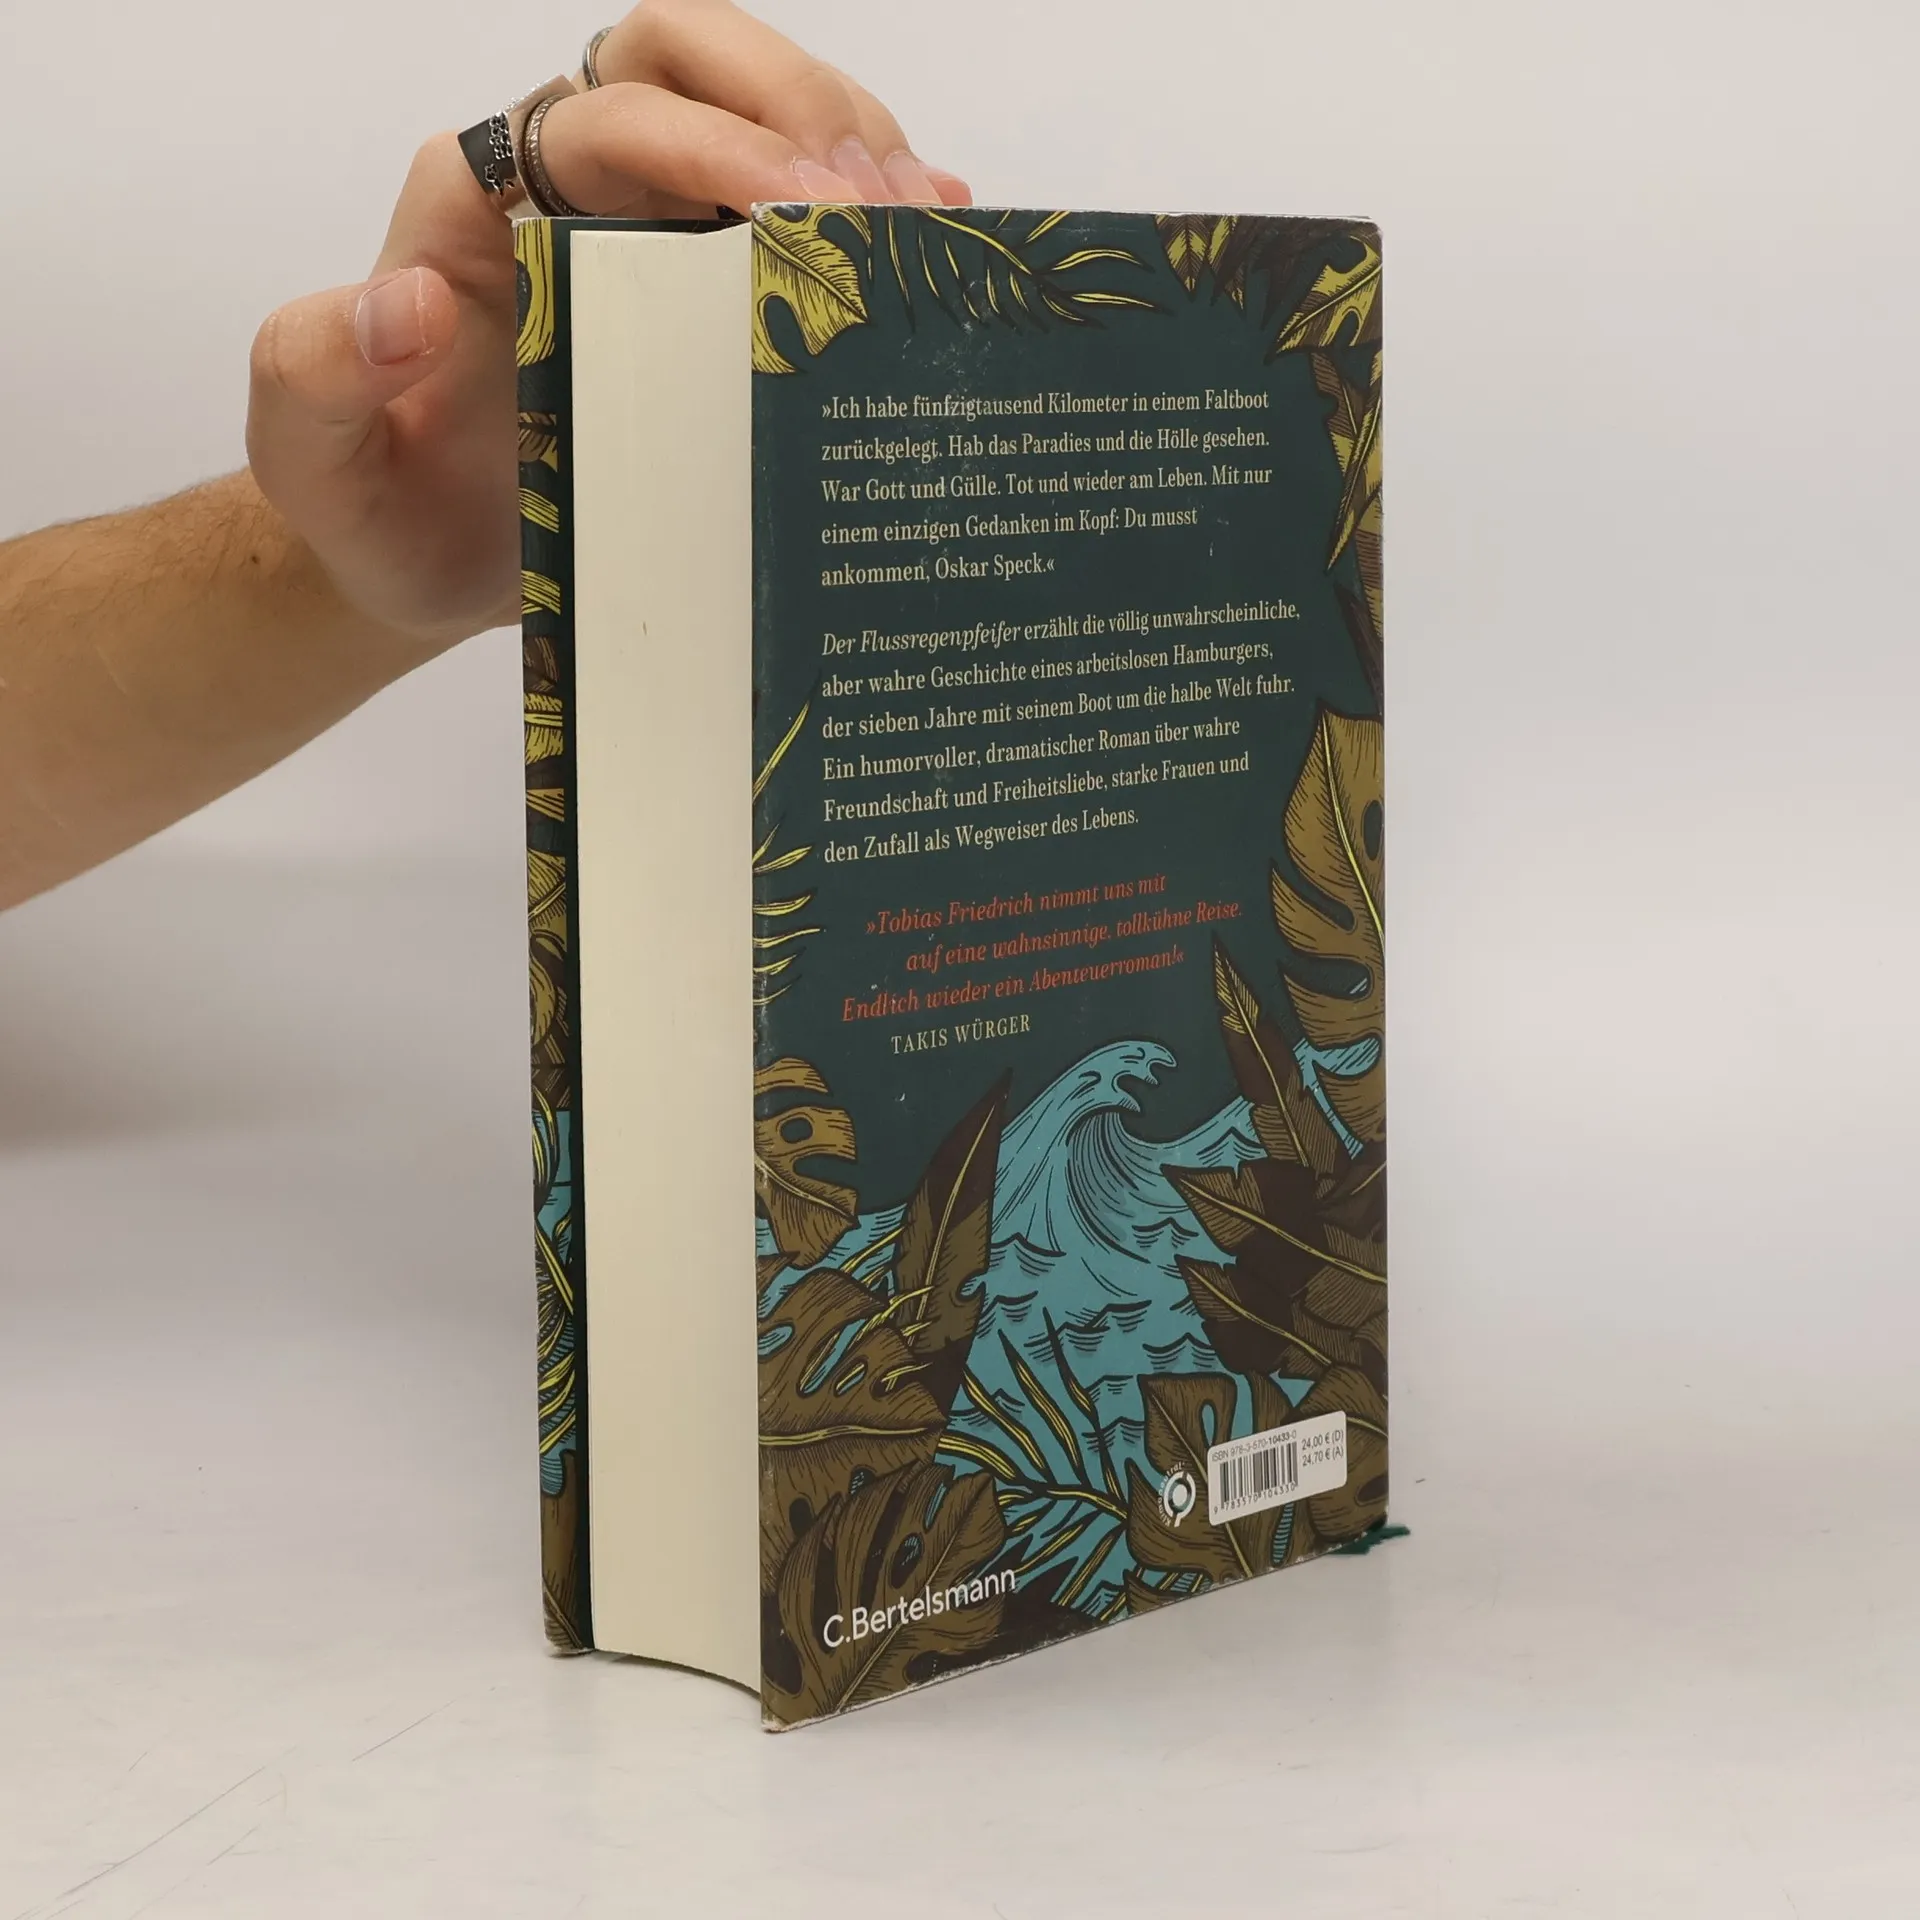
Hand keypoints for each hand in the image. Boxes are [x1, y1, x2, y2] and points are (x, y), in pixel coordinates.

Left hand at [246, 0, 967, 649]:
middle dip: (795, 103)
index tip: (801, 203)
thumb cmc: (381, 515)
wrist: (431, 567)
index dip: (709, 140)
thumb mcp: (312, 462)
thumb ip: (312, 376)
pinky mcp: (707, 281)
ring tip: (924, 221)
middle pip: (688, 60)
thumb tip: (405, 305)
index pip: (605, 118)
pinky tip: (928, 245)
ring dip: (850, 142)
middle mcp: (567, 185)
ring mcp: (647, 226)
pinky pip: (792, 204)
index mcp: (481, 201)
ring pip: (757, 110)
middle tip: (875, 201)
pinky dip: (863, 211)